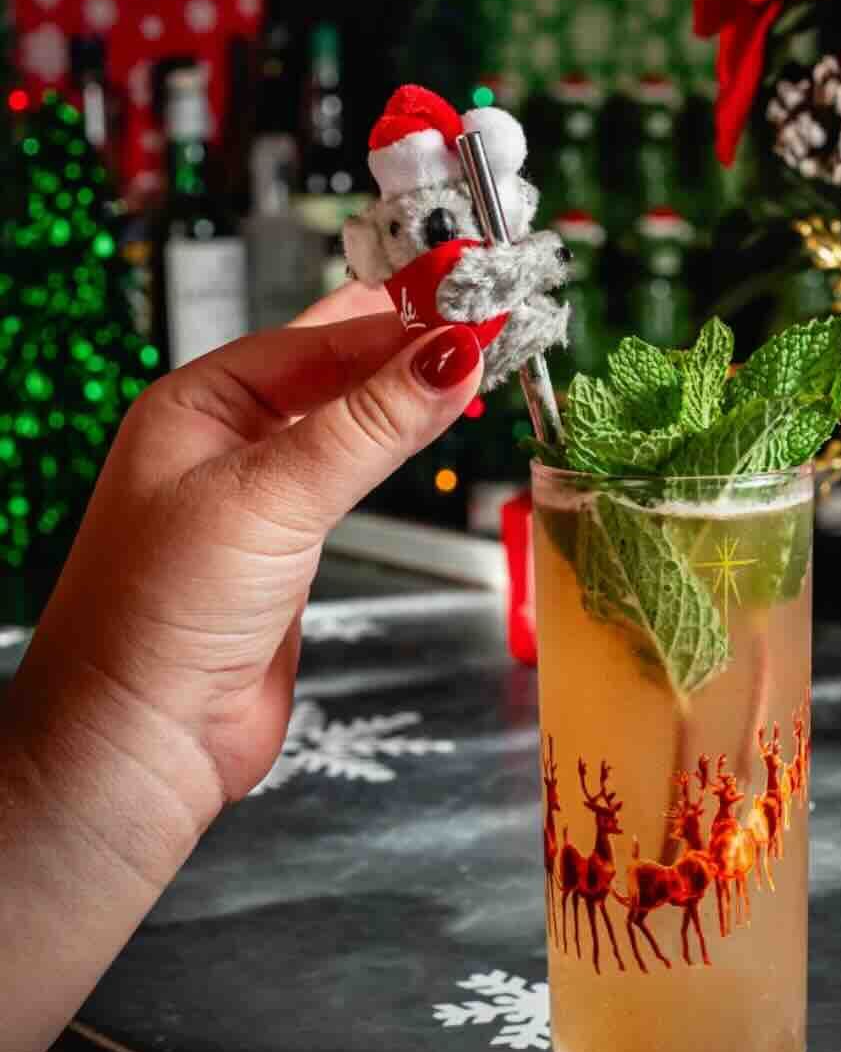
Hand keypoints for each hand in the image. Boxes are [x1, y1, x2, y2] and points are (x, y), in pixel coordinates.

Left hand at [8, 288, 482, 825]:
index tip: (475, 314)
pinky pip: (351, 477)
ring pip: (346, 422)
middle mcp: (226, 439)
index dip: (399, 326)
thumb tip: (450, 356)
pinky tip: (426, 433)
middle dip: (404, 344)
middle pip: (332, 369)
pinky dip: (395, 450)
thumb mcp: (273, 497)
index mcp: (198, 404)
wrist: (144, 738)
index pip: (319, 342)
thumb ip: (368, 426)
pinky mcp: (290, 547)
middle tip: (485, 317)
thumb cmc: (163, 612)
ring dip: (404, 396)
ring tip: (472, 367)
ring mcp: (260, 494)